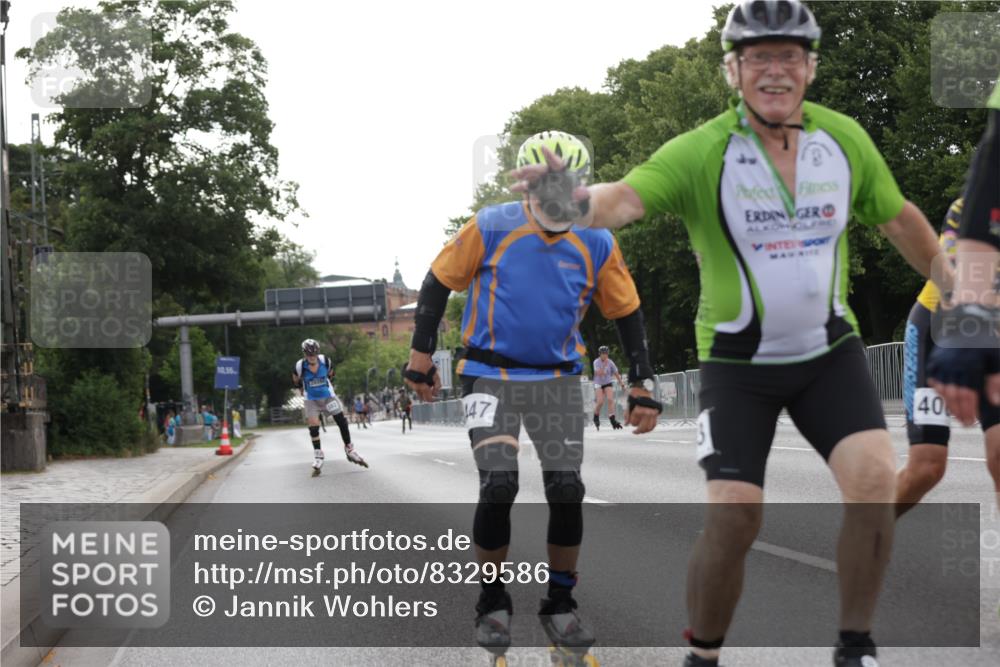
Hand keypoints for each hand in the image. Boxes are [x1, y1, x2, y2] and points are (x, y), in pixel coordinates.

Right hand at [404, 350, 440, 401]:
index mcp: (421, 384)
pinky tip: (420, 384)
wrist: (418, 356)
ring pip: (416, 390)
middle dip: (425, 396)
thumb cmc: (427, 364)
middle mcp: (414, 384)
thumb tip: (436, 393)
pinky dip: (416, 385)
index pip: (426, 394)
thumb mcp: (435, 375)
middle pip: (420, 394)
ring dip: (420, 391)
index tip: (432, 400)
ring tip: (425, 390)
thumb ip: (437, 385)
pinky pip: (412, 385)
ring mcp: (409, 381)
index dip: (430, 398)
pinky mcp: (407, 379)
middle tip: (429, 398)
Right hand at [509, 146, 590, 222]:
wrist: (575, 210)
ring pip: (532, 177)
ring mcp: (545, 184)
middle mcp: (553, 176)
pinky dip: (521, 187)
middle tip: (520, 171)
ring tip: (512, 174)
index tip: (542, 148)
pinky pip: (529, 188)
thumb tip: (582, 192)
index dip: (550, 156)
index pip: (557, 163)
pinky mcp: (539, 192)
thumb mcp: (584, 201)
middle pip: (541, 169)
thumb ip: (583, 196)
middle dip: (531, 169)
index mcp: (564, 174)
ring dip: (522, 175)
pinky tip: (512, 187)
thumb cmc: (581, 204)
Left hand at [625, 388, 659, 434]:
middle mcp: (647, 411)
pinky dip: (650, 428)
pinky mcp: (656, 413)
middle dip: (638, 430)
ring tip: (640, 431)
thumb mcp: (628, 404)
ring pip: (649, 426)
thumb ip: (627, 415)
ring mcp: (653, 412)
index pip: (634, 421)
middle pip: (643, 426)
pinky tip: (646, 429)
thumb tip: (626, 424)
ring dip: (644, 430)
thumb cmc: (635, 395)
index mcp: (640, 408)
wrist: (643, 388)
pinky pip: (654, 423)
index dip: (631, 421)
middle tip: (634, 432)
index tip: (627, 423)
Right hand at [926, 304, 999, 424]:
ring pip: (943, 389)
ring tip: (956, 415)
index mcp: (970, 365)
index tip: (973, 421)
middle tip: (965, 423)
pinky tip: (946, 398)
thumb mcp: (996, 359)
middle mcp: (953, 365)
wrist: (967, 320)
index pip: (969, 394)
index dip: (971, 410)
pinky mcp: (935, 360)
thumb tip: (995, 402)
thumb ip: (995, 381)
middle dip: (960, 411)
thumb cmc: (986, 339)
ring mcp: (941, 362)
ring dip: (949, 404)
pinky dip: (939, 391)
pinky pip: (934, 380)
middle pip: (954, 395)